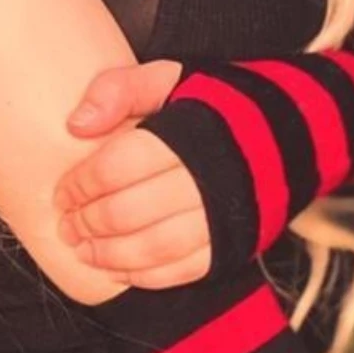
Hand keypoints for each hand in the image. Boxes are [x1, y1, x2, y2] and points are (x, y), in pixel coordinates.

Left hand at [57, 60, 211, 286]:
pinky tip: (120, 269)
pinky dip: (145, 275)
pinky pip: (182, 270)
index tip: (62, 192)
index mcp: (186, 134)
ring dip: (109, 255)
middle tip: (67, 225)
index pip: (116, 167)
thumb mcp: (170, 77)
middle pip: (128, 211)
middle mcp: (205, 179)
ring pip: (152, 247)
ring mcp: (221, 217)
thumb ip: (121, 89)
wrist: (291, 133)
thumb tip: (76, 125)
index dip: (81, 183)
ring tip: (84, 251)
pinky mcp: (232, 245)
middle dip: (88, 222)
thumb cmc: (218, 105)